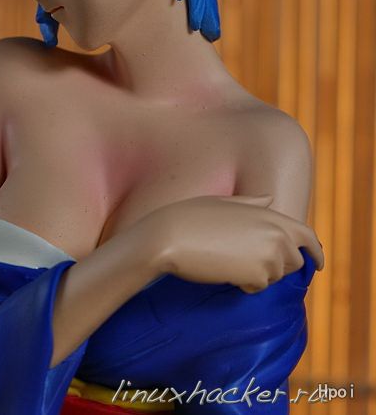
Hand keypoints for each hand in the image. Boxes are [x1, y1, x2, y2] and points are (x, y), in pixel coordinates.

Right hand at [134, 195, 323, 292]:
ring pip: (275, 275)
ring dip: (257, 274)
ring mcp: (269, 254)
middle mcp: (275, 233)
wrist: (168, 237)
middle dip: (278, 266)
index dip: (314, 251)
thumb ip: (250, 203)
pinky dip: (243, 284)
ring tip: (227, 261)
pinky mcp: (257, 274)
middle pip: (295, 260)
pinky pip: (258, 286)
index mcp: (268, 213)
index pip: (306, 234)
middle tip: (248, 265)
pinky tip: (222, 270)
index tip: (316, 263)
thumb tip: (270, 199)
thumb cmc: (188, 217)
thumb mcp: (221, 203)